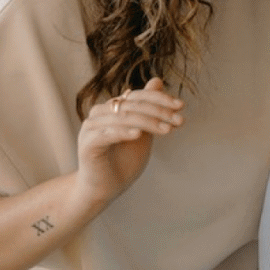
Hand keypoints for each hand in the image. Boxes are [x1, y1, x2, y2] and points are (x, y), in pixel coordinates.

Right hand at [75, 77, 184, 205]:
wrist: (103, 189)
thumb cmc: (122, 161)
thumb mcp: (142, 132)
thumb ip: (149, 110)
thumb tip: (157, 80)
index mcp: (112, 108)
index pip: (138, 96)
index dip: (160, 99)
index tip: (181, 106)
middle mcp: (100, 113)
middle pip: (132, 105)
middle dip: (159, 112)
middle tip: (179, 120)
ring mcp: (91, 128)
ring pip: (122, 117)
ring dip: (147, 122)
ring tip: (167, 129)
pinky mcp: (87, 144)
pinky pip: (106, 134)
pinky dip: (123, 132)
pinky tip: (138, 135)